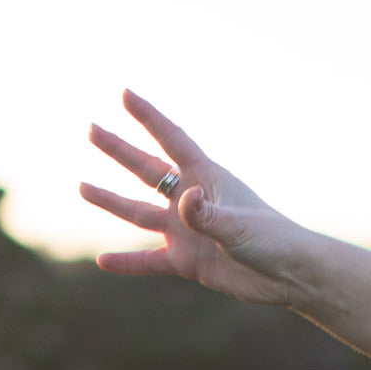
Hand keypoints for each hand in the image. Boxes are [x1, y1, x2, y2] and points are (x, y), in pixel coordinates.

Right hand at [80, 90, 309, 307]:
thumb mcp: (238, 225)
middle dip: (118, 150)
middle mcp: (191, 200)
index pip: (171, 140)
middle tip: (91, 129)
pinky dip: (126, 262)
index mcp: (207, 179)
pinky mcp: (186, 261)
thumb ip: (207, 214)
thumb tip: (183, 198)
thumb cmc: (272, 241)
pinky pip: (147, 260)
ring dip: (111, 201)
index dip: (148, 117)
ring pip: (139, 212)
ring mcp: (186, 231)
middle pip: (147, 170)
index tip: (125, 94)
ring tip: (82, 187)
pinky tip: (103, 260)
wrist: (288, 275)